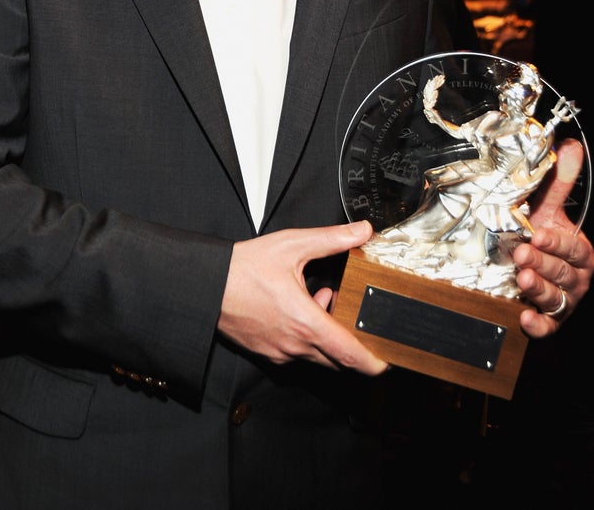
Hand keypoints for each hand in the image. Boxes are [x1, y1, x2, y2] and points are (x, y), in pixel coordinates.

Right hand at [218, 219, 387, 374]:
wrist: (206, 286)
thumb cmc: (243, 268)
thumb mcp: (292, 245)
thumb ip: (332, 239)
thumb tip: (362, 231)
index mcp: (305, 323)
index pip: (350, 356)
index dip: (374, 362)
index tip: (387, 359)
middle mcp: (294, 345)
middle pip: (338, 358)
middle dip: (350, 339)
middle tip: (352, 312)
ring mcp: (280, 352)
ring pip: (318, 354)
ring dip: (327, 334)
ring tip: (321, 299)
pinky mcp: (268, 353)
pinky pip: (298, 352)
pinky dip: (308, 336)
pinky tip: (301, 307)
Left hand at [513, 139, 593, 336]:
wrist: (525, 266)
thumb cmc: (540, 236)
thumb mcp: (547, 208)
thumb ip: (558, 181)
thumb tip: (568, 145)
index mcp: (579, 251)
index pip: (572, 248)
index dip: (557, 241)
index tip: (538, 233)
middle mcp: (575, 278)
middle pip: (562, 273)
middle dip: (543, 263)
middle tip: (522, 254)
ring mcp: (563, 301)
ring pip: (555, 299)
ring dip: (538, 289)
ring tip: (521, 278)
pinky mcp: (548, 321)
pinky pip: (547, 327)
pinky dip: (537, 325)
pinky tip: (524, 318)